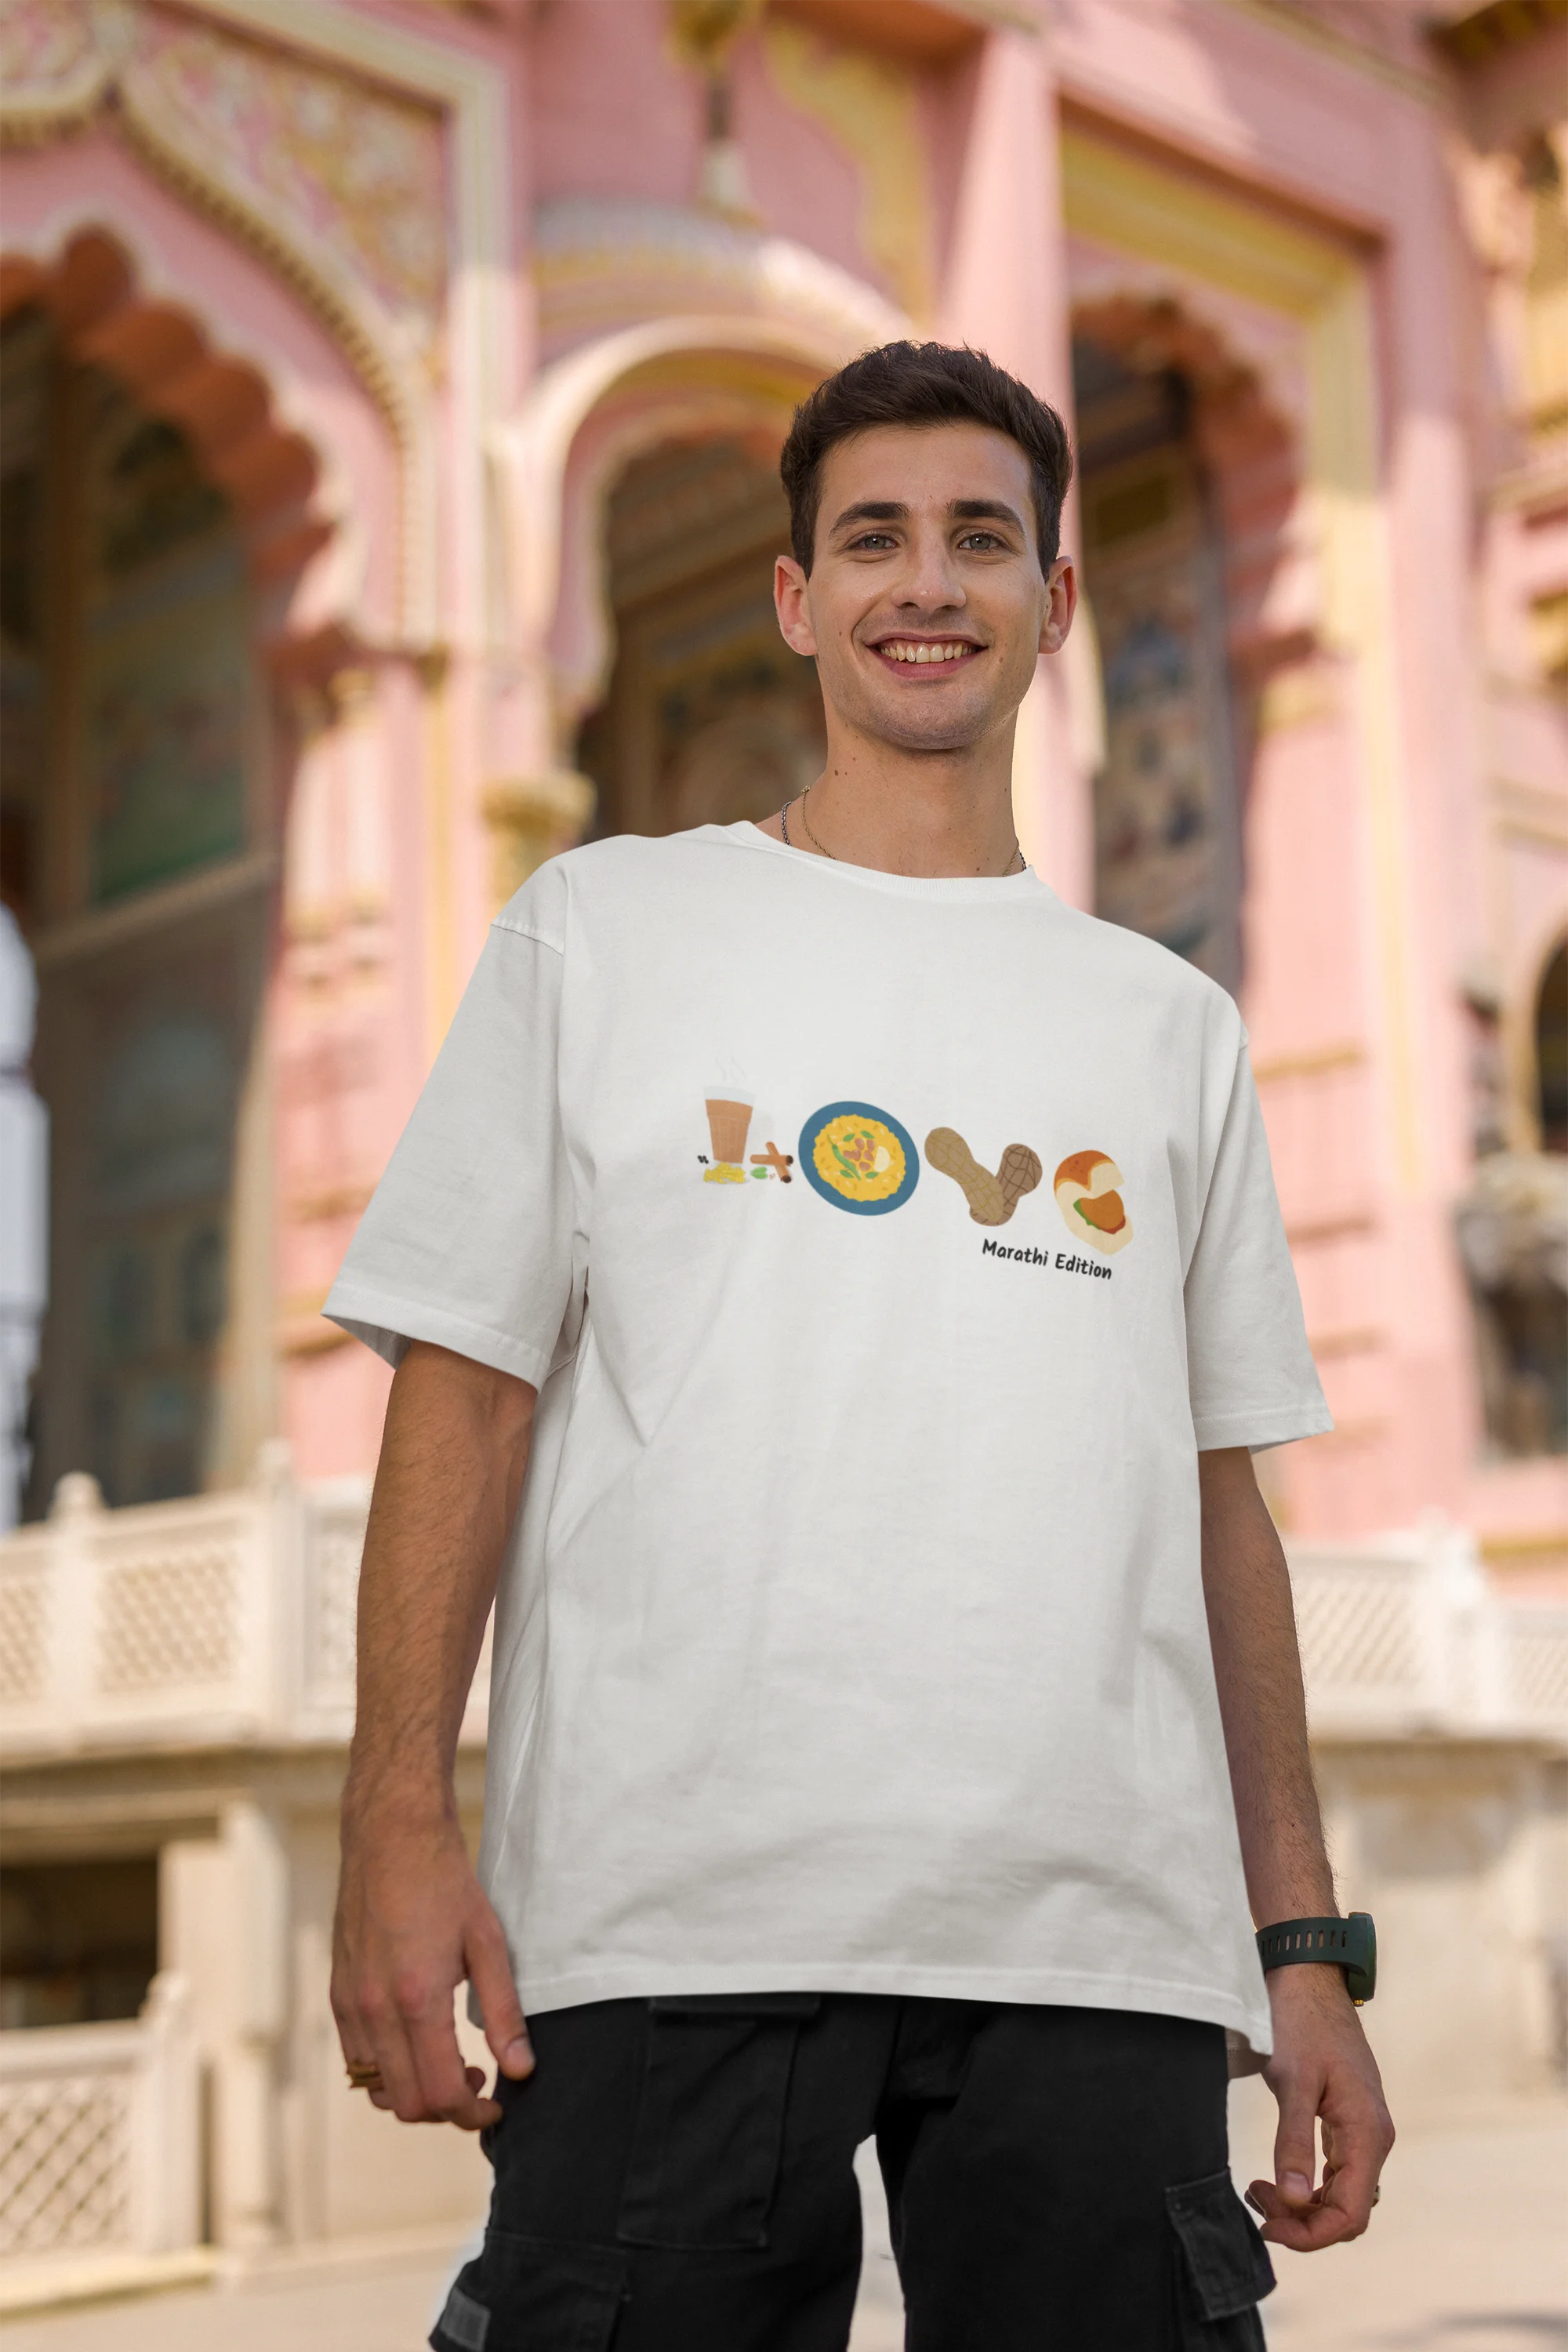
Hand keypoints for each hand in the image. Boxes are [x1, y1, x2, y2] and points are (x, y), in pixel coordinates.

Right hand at [331, 1793, 533, 2128]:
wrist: (390, 1835)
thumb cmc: (445, 1883)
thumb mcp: (488, 1942)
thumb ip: (504, 2012)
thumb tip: (522, 2069)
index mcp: (416, 1998)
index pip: (440, 2093)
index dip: (472, 2113)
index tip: (498, 2104)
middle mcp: (374, 2009)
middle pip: (407, 2102)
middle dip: (447, 2109)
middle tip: (479, 2082)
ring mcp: (349, 2003)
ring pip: (376, 2087)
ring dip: (414, 2092)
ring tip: (450, 2063)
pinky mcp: (337, 1993)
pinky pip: (356, 2058)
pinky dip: (386, 2070)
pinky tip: (416, 2042)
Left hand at [1247, 1965, 1393, 2249]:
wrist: (1310, 1978)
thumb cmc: (1300, 2023)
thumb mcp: (1292, 2081)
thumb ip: (1295, 2142)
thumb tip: (1294, 2201)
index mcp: (1367, 2134)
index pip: (1350, 2214)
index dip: (1310, 2234)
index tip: (1268, 2226)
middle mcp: (1375, 2139)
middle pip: (1348, 2212)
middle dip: (1303, 2222)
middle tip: (1257, 2201)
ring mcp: (1364, 2132)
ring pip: (1343, 2196)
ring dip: (1304, 2206)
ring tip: (1260, 2189)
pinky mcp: (1350, 2122)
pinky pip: (1337, 2174)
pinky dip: (1309, 2186)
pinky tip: (1279, 2177)